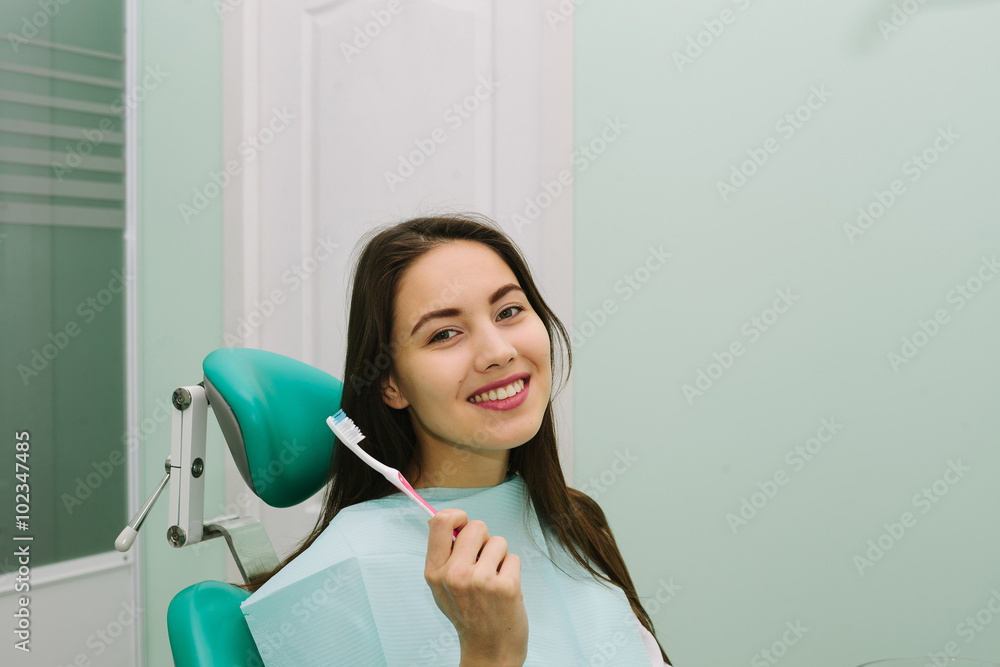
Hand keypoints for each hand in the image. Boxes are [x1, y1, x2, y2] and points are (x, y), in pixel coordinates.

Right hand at [424, 509, 527, 666]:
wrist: (489, 651)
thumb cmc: (468, 614)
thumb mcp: (442, 587)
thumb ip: (443, 554)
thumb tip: (447, 518)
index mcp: (434, 572)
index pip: (441, 522)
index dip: (457, 516)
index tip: (464, 523)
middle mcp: (454, 575)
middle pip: (476, 526)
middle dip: (484, 539)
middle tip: (483, 561)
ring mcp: (480, 580)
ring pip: (498, 541)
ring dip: (500, 557)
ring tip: (493, 580)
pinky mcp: (505, 586)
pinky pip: (513, 558)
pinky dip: (512, 571)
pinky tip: (505, 591)